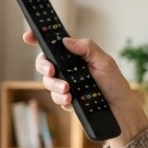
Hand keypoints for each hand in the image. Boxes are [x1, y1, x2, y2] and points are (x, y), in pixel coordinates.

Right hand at [21, 31, 147, 147]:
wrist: (120, 111)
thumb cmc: (114, 84)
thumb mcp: (104, 61)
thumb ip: (86, 48)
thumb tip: (66, 41)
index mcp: (75, 56)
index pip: (54, 45)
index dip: (38, 39)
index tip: (28, 36)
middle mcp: (68, 69)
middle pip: (44, 63)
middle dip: (43, 66)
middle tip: (51, 70)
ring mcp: (66, 85)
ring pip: (48, 82)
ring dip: (55, 85)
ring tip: (68, 90)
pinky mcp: (66, 101)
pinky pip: (55, 98)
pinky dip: (61, 98)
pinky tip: (70, 99)